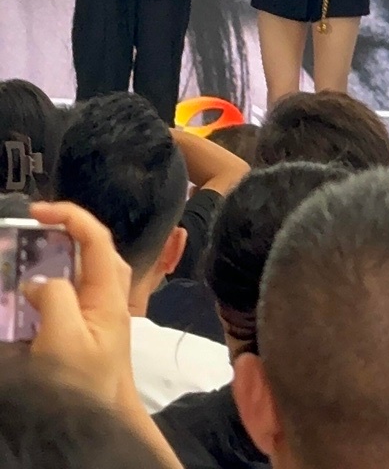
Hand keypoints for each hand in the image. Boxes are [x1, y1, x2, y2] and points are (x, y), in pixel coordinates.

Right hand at [24, 200, 131, 404]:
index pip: (97, 239)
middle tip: (32, 232)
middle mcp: (109, 299)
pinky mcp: (86, 334)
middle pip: (93, 251)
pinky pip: (71, 297)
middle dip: (65, 234)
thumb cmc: (83, 384)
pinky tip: (30, 295)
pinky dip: (51, 287)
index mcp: (110, 295)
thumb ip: (55, 298)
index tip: (39, 211)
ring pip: (81, 273)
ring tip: (27, 259)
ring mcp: (99, 317)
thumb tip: (40, 282)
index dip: (71, 216)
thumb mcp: (65, 339)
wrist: (96, 427)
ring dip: (56, 260)